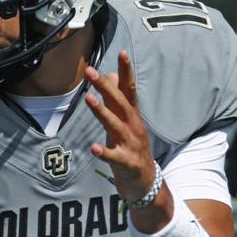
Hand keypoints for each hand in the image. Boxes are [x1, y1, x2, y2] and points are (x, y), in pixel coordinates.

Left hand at [84, 50, 156, 202]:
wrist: (146, 183)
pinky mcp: (127, 163)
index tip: (122, 52)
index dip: (126, 71)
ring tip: (89, 99)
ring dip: (102, 112)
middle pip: (120, 103)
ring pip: (116, 125)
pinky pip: (114, 157)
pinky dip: (104, 152)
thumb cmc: (132, 149)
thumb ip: (116, 100)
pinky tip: (94, 147)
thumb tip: (110, 74)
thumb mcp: (124, 123)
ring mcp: (131, 145)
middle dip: (106, 86)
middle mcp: (133, 127)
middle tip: (91, 71)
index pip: (129, 89)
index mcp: (132, 116)